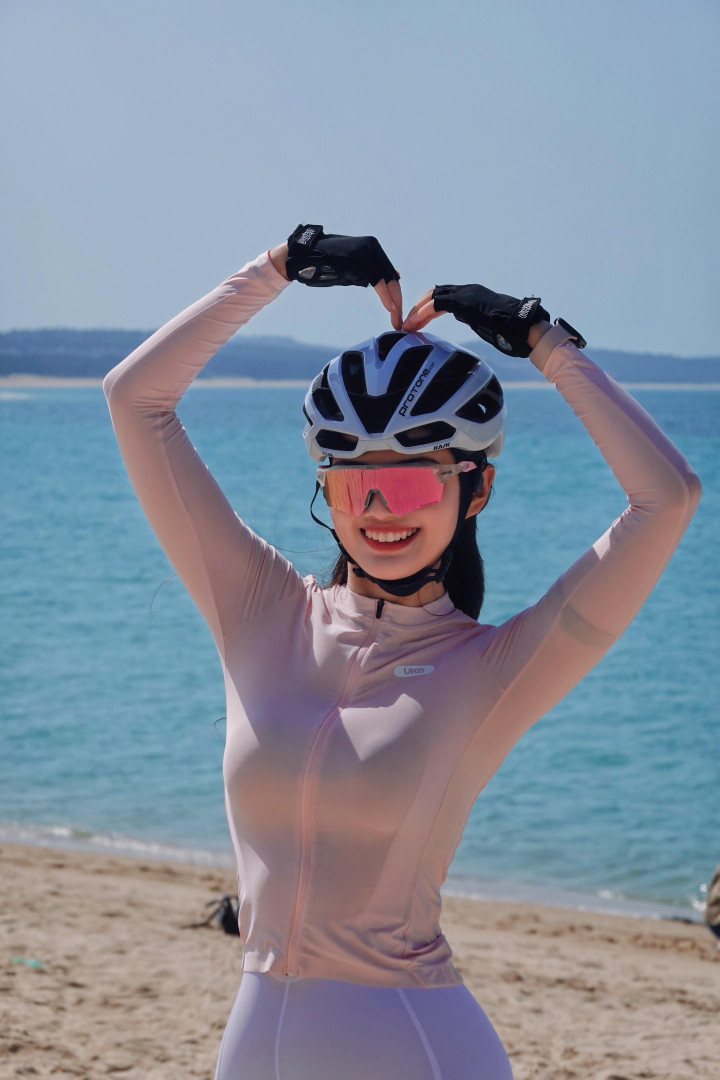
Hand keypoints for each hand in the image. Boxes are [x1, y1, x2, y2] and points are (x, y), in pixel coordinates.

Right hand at [285, 224, 402, 329]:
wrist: (303, 256)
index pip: (390, 273)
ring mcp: (365, 249)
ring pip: (387, 278)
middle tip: (399, 320)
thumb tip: (395, 277)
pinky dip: (384, 295)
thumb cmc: (325, 265)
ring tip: (396, 317)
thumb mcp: (352, 269)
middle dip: (397, 300)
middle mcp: (372, 246)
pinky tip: (390, 307)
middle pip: (391, 276)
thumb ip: (371, 274)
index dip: (396, 294)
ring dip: (394, 300)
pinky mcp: (358, 256)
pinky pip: (377, 279)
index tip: (397, 312)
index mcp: (372, 248)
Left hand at [403, 284, 548, 357]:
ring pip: (432, 296)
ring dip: (417, 311)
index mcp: (470, 296)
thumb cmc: (509, 330)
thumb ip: (472, 319)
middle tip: (406, 324)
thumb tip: (463, 320)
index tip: (416, 323)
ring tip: (406, 326)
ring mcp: (466, 293)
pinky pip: (437, 304)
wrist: (523, 326)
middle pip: (434, 293)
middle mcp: (467, 290)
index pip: (442, 296)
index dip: (426, 309)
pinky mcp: (465, 301)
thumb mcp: (484, 323)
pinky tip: (414, 325)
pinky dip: (423, 314)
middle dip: (418, 308)